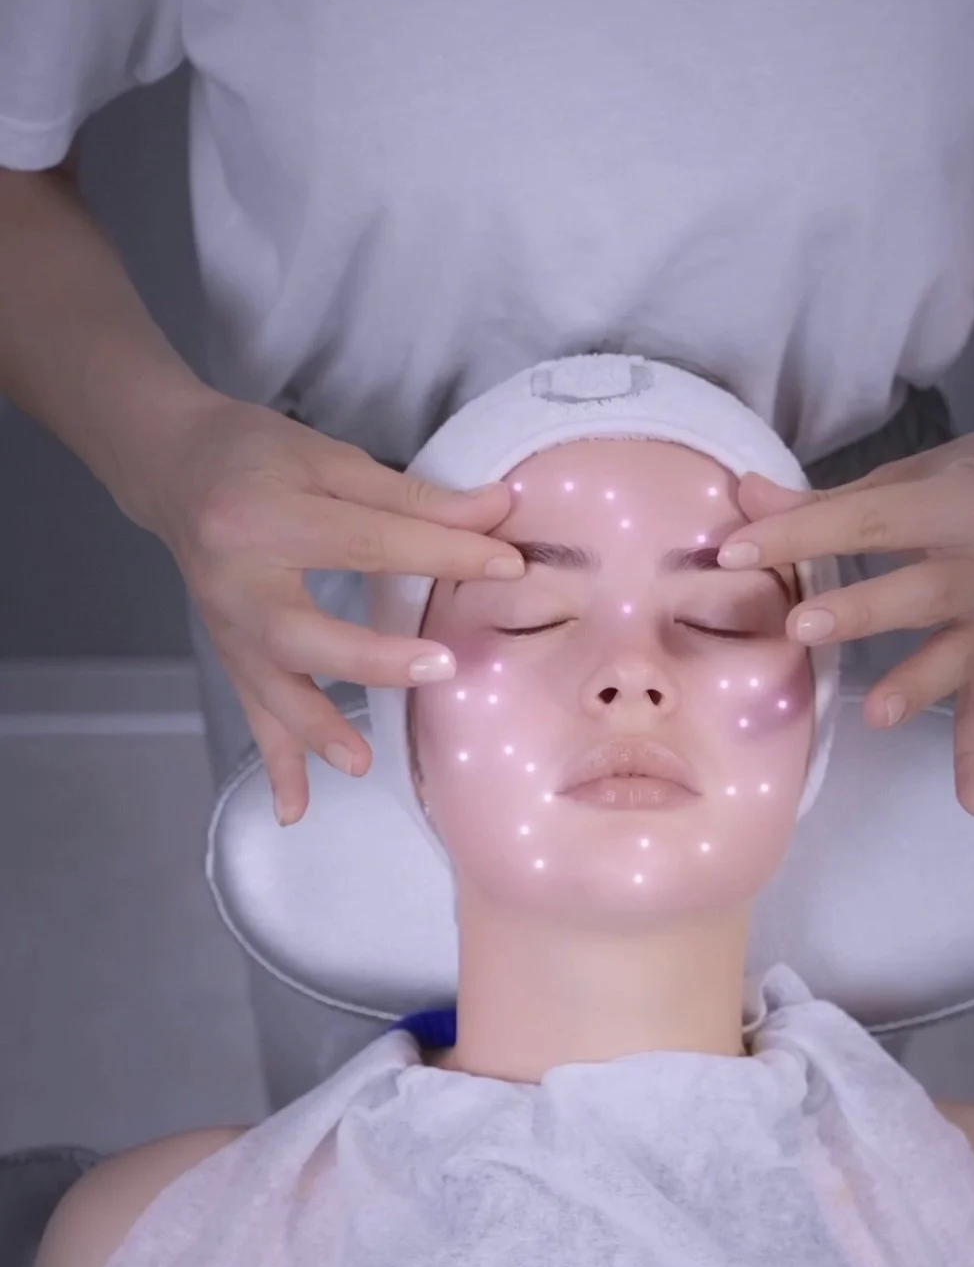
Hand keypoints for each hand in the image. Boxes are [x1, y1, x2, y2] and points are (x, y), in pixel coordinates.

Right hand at [147, 395, 517, 822]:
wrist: (173, 467)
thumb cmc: (254, 455)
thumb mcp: (332, 459)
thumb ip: (412, 496)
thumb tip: (497, 512)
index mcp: (265, 517)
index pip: (367, 543)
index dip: (441, 552)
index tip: (506, 564)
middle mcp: (237, 580)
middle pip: (304, 630)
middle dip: (371, 657)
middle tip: (439, 667)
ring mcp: (227, 625)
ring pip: (271, 686)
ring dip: (316, 729)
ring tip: (359, 762)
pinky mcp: (230, 652)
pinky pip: (253, 712)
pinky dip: (276, 763)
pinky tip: (294, 810)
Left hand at [721, 419, 973, 815]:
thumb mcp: (910, 475)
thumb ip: (829, 500)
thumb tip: (746, 502)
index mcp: (965, 500)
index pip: (872, 521)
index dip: (803, 534)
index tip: (738, 552)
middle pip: (924, 591)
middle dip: (862, 611)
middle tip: (801, 628)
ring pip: (961, 653)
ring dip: (917, 684)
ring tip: (875, 714)